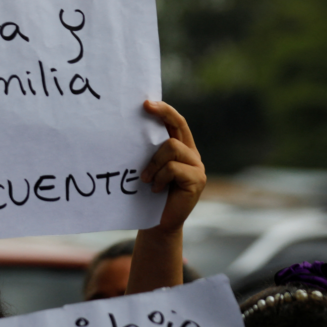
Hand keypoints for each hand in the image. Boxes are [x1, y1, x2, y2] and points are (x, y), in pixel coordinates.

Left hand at [140, 100, 205, 232]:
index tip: (146, 102)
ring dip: (153, 162)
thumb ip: (147, 152)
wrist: (158, 223)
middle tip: (145, 107)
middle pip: (179, 125)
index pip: (176, 122)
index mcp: (181, 148)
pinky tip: (155, 189)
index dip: (164, 110)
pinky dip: (159, 177)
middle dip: (162, 113)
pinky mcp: (197, 180)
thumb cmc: (149, 196)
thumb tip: (129, 130)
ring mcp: (196, 166)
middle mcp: (191, 154)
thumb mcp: (148, 169)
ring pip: (171, 147)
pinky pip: (173, 167)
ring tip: (146, 179)